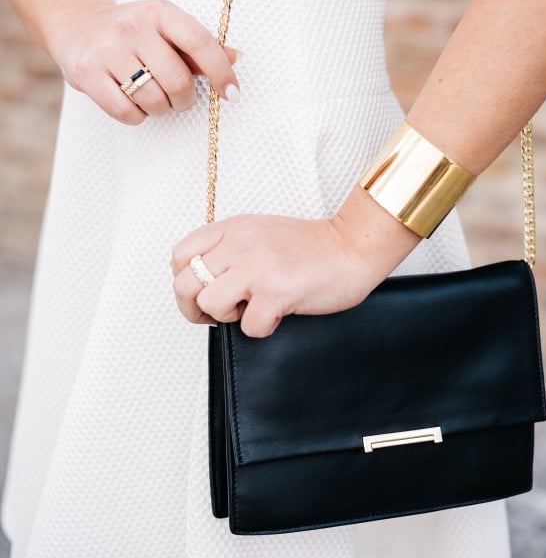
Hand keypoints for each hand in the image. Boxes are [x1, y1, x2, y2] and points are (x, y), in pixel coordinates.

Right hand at [49, 0, 241, 124]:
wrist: (77, 26)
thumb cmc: (133, 33)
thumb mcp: (165, 29)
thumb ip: (198, 46)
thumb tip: (236, 57)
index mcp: (159, 11)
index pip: (200, 42)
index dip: (221, 72)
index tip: (232, 94)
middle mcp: (133, 26)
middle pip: (178, 81)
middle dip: (185, 99)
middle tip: (178, 98)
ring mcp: (107, 49)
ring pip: (153, 101)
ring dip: (160, 109)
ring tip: (152, 97)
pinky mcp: (86, 72)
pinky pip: (126, 112)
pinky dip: (137, 116)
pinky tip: (133, 103)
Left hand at [171, 185, 421, 336]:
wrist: (353, 247)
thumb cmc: (313, 247)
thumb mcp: (260, 233)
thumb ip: (230, 249)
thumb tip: (204, 283)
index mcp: (233, 228)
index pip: (180, 255)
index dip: (185, 280)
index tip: (204, 292)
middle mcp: (239, 244)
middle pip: (184, 284)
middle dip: (196, 309)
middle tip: (220, 315)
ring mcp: (256, 268)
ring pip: (209, 304)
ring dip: (229, 317)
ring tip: (253, 309)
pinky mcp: (276, 292)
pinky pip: (248, 326)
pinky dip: (262, 329)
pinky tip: (279, 315)